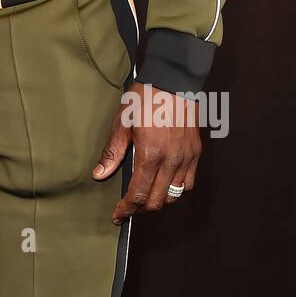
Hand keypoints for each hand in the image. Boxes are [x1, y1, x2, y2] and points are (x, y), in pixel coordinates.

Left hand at [92, 82, 200, 223]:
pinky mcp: (195, 153)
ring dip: (158, 200)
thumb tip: (100, 174)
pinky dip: (176, 189)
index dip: (126, 209)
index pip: (138, 194)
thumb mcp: (122, 122)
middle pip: (156, 201)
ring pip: (174, 195)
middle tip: (128, 207)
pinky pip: (188, 183)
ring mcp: (186, 158)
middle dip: (140, 208)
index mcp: (150, 154)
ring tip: (146, 196)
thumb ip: (113, 152)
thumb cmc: (144, 99)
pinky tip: (164, 184)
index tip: (118, 215)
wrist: (173, 81)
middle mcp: (171, 160)